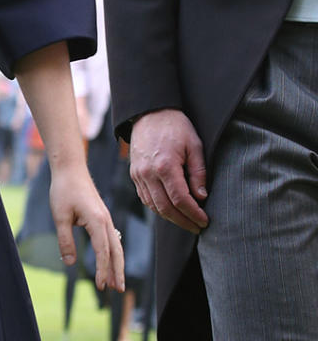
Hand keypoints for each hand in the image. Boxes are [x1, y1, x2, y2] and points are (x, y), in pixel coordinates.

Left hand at [48, 163, 124, 291]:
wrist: (70, 169)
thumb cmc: (63, 190)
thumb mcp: (60, 217)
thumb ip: (65, 240)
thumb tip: (70, 263)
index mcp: (97, 220)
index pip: (102, 251)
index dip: (101, 270)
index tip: (100, 286)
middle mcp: (105, 220)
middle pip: (115, 251)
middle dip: (117, 272)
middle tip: (119, 291)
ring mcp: (106, 219)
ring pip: (115, 246)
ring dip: (116, 265)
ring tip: (115, 283)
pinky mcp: (102, 217)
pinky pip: (111, 240)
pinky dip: (112, 254)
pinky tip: (110, 264)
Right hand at [130, 109, 207, 233]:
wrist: (149, 113)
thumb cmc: (175, 126)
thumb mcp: (194, 145)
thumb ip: (198, 173)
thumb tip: (201, 197)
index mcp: (165, 166)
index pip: (180, 199)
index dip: (193, 214)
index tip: (204, 221)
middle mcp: (148, 174)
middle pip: (166, 208)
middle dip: (183, 221)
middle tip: (197, 227)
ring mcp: (138, 176)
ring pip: (154, 206)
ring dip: (171, 218)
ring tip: (186, 221)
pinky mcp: (134, 175)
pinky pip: (145, 198)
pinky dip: (158, 208)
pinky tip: (171, 210)